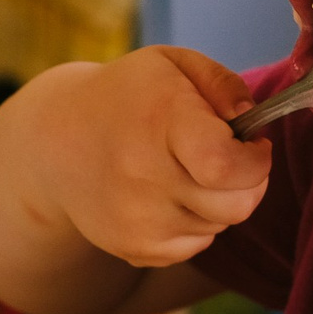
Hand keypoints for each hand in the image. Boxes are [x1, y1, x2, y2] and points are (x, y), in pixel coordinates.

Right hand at [20, 49, 271, 268]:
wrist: (56, 141)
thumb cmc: (130, 96)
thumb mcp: (173, 65)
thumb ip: (224, 84)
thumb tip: (252, 121)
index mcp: (160, 123)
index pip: (226, 166)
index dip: (256, 161)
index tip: (254, 145)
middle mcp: (143, 177)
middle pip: (236, 206)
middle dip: (249, 183)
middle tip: (230, 159)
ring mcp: (135, 219)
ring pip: (220, 226)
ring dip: (218, 201)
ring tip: (187, 170)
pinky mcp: (132, 248)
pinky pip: (195, 246)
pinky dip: (195, 224)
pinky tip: (168, 194)